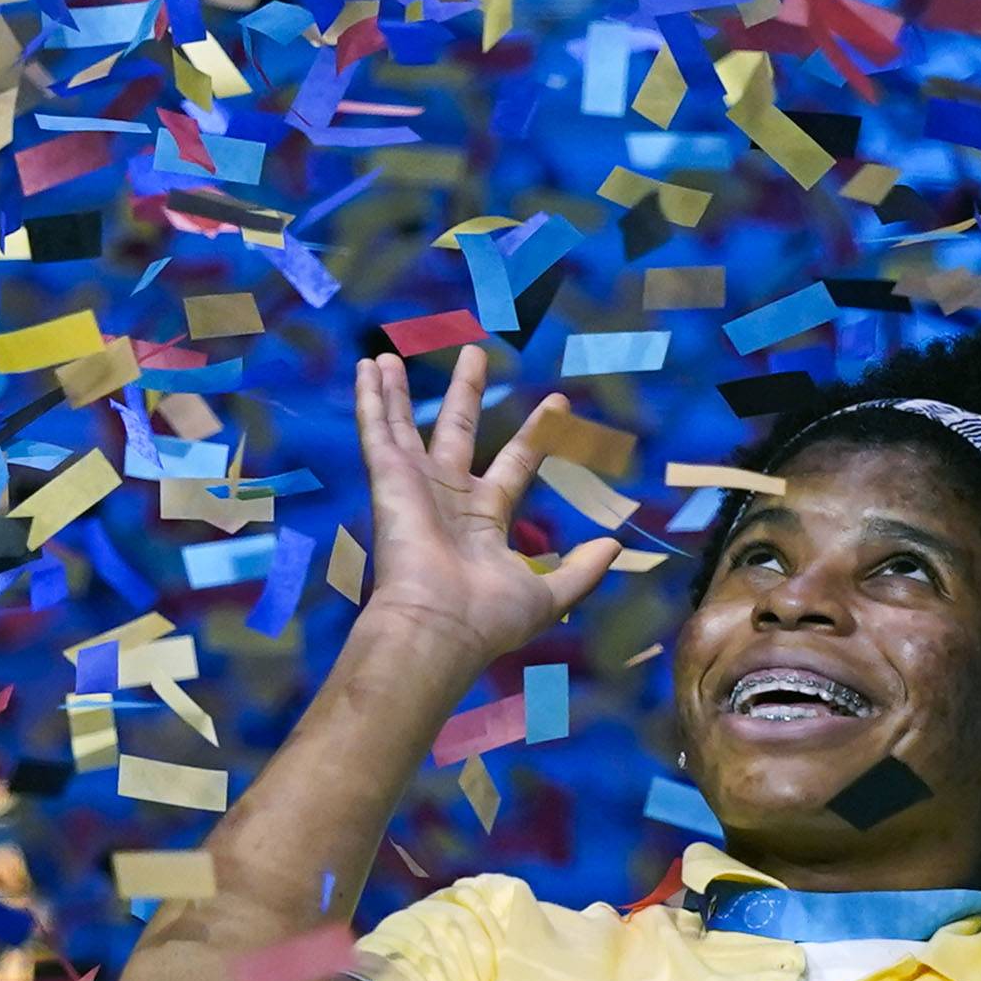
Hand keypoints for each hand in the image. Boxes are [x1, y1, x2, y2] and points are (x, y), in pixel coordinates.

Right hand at [350, 344, 620, 668]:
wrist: (439, 627)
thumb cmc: (489, 618)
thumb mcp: (549, 594)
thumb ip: (581, 570)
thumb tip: (615, 546)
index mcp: (484, 520)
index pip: (516, 464)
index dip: (536, 434)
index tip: (558, 402)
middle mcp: (447, 498)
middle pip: (457, 431)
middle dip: (465, 392)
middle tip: (474, 353)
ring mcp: (414, 486)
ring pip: (404, 425)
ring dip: (395, 391)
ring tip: (390, 354)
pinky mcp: (387, 479)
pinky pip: (376, 430)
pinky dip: (370, 399)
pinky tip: (366, 366)